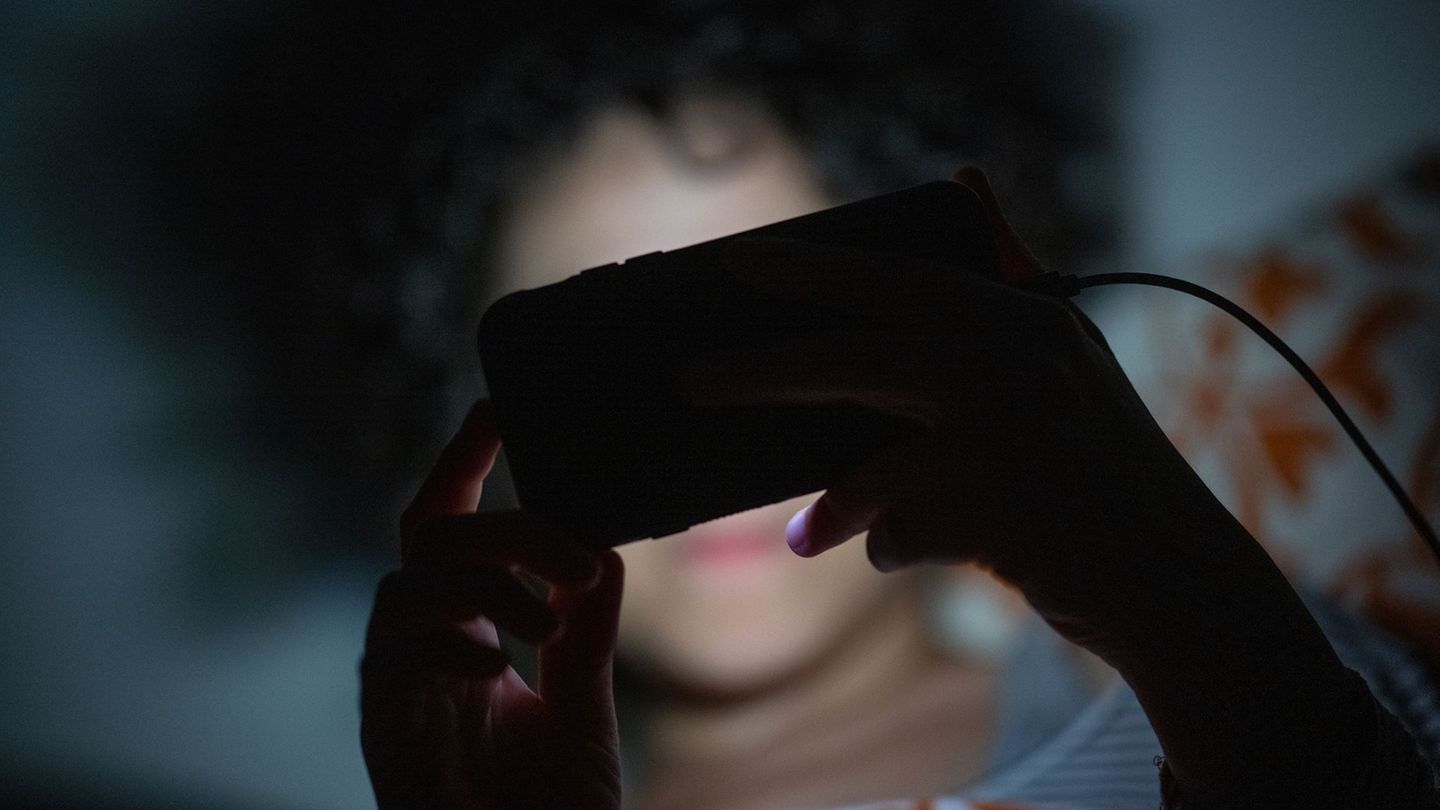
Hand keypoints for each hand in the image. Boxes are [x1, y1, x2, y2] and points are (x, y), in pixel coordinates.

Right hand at [360, 401, 624, 809]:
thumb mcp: (582, 709)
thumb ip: (585, 636)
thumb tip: (601, 555)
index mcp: (463, 635)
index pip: (453, 528)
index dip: (465, 463)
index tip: (495, 409)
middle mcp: (422, 651)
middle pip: (431, 539)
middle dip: (505, 527)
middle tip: (578, 557)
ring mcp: (398, 692)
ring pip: (408, 586)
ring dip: (483, 586)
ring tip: (545, 621)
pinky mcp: (384, 735)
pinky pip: (390, 663)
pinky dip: (446, 648)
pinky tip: (493, 666)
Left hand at [691, 169, 1371, 800]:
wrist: (1178, 577)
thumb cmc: (1093, 474)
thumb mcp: (1057, 367)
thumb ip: (995, 297)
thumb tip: (955, 187)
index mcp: (1026, 315)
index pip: (896, 277)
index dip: (808, 270)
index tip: (731, 261)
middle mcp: (1022, 358)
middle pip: (858, 358)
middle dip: (764, 369)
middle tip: (689, 379)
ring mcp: (1016, 433)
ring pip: (873, 463)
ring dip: (833, 505)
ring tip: (804, 533)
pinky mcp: (1007, 509)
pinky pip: (902, 530)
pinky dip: (884, 548)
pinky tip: (883, 557)